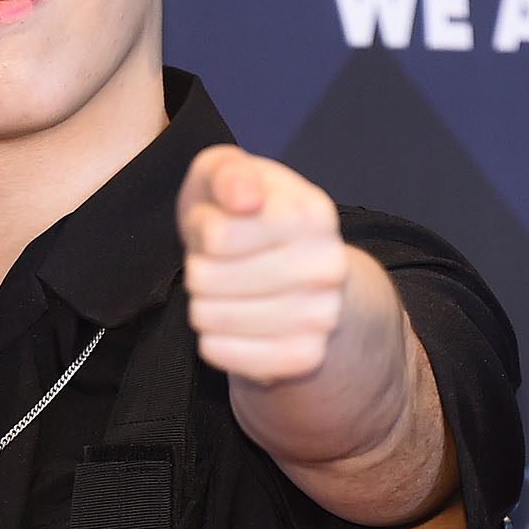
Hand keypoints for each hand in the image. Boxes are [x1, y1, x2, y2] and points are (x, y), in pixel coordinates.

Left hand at [177, 144, 348, 382]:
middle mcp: (328, 267)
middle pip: (206, 278)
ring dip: (203, 300)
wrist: (286, 263)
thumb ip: (229, 173)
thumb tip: (245, 199)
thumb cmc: (241, 211)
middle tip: (220, 259)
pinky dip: (213, 336)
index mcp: (314, 213)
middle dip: (200, 266)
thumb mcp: (226, 171)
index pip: (216, 236)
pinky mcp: (303, 357)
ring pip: (209, 316)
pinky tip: (233, 319)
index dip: (204, 229)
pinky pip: (220, 352)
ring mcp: (321, 317)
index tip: (223, 222)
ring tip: (227, 286)